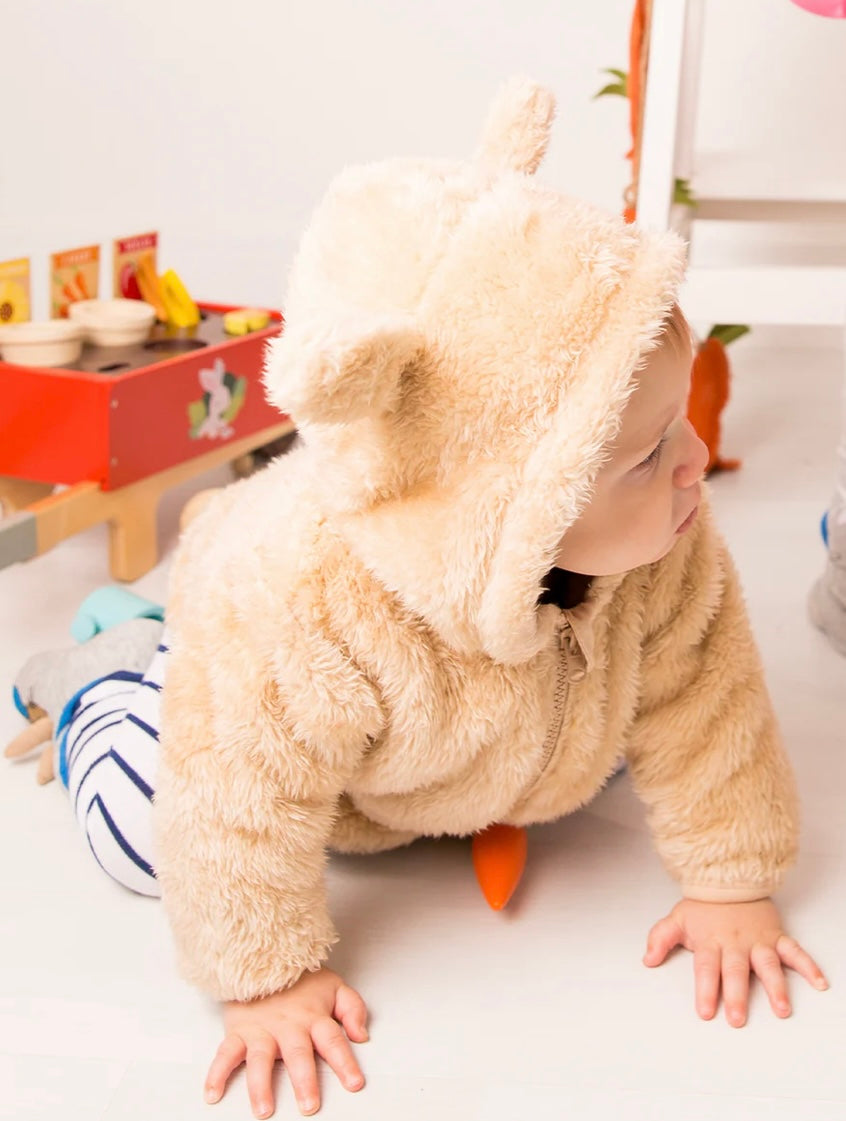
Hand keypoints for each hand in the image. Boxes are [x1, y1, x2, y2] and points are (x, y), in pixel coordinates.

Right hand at [205, 968, 368, 1117]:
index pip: (333, 1041)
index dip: (345, 1063)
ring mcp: (261, 1030)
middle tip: (309, 1106)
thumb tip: (361, 1036)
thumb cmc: (299, 980)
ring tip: (264, 1109)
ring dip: (261, 1085)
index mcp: (313, 1017)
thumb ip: (352, 1009)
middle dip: (304, 1080)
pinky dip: (217, 1073)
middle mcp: (288, 1026)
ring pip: (260, 1059)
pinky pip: (225, 1052)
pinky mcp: (238, 1031)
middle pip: (298, 1054)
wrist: (264, 958)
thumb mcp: (334, 986)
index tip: (354, 1084)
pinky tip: (213, 1094)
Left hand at [644, 897, 827, 1026]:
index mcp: (711, 941)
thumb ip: (660, 938)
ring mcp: (758, 940)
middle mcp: (735, 943)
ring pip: (768, 964)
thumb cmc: (704, 906)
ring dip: (776, 987)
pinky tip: (819, 983)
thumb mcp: (677, 918)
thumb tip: (647, 959)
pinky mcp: (776, 936)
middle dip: (737, 995)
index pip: (707, 968)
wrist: (729, 878)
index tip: (706, 1011)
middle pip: (736, 971)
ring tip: (782, 1009)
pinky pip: (795, 951)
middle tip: (738, 1018)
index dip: (706, 989)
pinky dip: (809, 966)